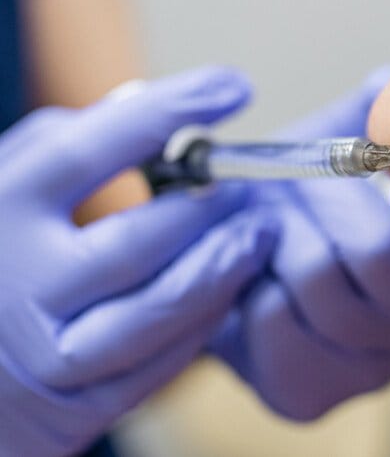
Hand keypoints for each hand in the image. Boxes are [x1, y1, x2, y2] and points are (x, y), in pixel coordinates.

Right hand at [0, 68, 275, 456]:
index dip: (168, 112)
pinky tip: (227, 284)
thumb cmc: (0, 249)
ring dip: (224, 266)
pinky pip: (159, 363)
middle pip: (135, 243)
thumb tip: (155, 109)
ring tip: (258, 232)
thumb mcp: (12, 181)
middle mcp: (16, 283)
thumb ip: (71, 142)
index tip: (232, 86)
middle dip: (208, 208)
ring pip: (157, 310)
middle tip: (249, 185)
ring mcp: (43, 353)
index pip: (89, 151)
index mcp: (1, 208)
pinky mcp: (72, 408)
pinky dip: (205, 319)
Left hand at [211, 66, 389, 419]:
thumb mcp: (347, 137)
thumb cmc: (305, 193)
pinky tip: (260, 275)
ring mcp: (368, 367)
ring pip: (322, 290)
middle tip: (302, 188)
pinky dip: (254, 289)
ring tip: (279, 228)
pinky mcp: (308, 392)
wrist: (243, 250)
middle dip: (326, 207)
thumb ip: (388, 103)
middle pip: (379, 264)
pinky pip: (274, 330)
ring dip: (284, 242)